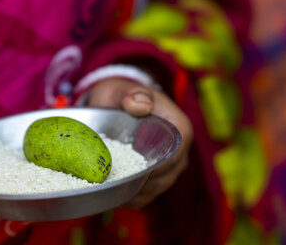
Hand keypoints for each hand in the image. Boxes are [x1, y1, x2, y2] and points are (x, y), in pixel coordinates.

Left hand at [87, 78, 192, 207]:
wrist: (116, 104)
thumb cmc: (122, 94)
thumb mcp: (124, 89)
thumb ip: (133, 94)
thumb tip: (140, 105)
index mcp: (179, 129)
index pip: (174, 156)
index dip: (157, 168)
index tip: (134, 174)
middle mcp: (178, 152)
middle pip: (163, 178)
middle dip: (138, 184)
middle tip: (111, 185)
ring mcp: (166, 169)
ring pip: (152, 190)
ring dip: (130, 193)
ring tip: (106, 190)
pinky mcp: (152, 179)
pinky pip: (142, 196)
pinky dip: (126, 196)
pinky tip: (107, 193)